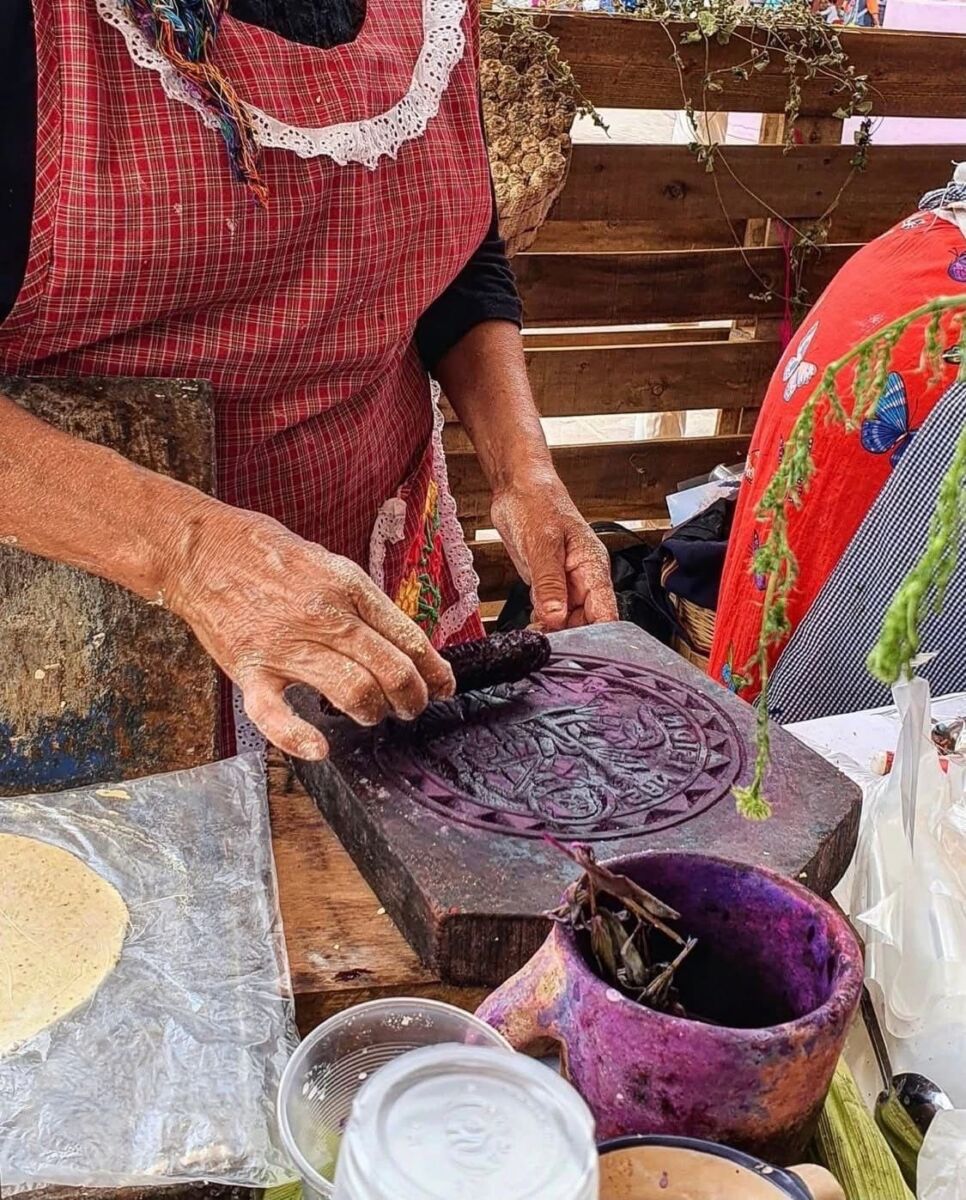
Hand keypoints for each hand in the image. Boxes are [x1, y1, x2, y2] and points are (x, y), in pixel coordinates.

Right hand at [164, 501, 454, 758]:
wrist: (202, 550)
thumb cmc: (267, 555)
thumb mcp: (329, 563)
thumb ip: (362, 601)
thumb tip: (400, 639)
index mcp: (347, 586)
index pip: (407, 636)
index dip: (434, 668)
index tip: (444, 685)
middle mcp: (323, 616)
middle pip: (390, 669)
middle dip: (412, 697)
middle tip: (414, 707)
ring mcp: (285, 645)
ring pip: (352, 691)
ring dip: (373, 711)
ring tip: (374, 714)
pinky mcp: (249, 670)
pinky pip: (275, 715)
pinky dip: (298, 738)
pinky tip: (320, 748)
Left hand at [491, 473, 616, 631]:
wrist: (518, 488)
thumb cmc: (537, 504)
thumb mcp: (542, 544)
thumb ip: (549, 583)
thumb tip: (556, 617)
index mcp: (593, 567)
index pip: (607, 611)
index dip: (598, 635)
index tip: (580, 651)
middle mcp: (583, 579)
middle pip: (587, 622)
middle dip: (570, 637)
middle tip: (547, 645)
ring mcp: (565, 584)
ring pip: (567, 621)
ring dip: (553, 633)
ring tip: (536, 637)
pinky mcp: (547, 585)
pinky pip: (549, 613)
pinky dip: (541, 623)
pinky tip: (530, 627)